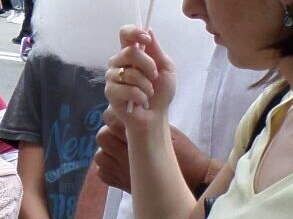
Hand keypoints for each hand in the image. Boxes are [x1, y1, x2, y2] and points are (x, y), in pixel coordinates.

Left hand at [95, 114, 214, 193]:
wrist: (192, 179)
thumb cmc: (183, 152)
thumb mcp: (169, 130)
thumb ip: (148, 121)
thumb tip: (133, 107)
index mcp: (138, 138)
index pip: (111, 120)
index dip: (114, 115)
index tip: (121, 116)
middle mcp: (126, 156)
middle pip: (102, 136)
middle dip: (109, 133)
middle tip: (120, 134)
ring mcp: (122, 172)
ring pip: (99, 156)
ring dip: (107, 151)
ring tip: (120, 150)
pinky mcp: (121, 185)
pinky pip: (102, 174)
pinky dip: (108, 168)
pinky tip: (120, 164)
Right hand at [102, 25, 176, 134]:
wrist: (156, 116)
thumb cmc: (160, 92)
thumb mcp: (166, 68)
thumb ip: (157, 50)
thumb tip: (149, 30)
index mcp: (131, 54)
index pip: (124, 34)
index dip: (134, 32)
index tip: (146, 39)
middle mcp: (118, 62)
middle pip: (129, 52)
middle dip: (148, 65)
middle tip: (154, 77)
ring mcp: (112, 77)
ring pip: (129, 72)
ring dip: (146, 85)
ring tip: (148, 93)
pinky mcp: (110, 92)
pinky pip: (127, 89)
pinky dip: (140, 96)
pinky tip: (141, 102)